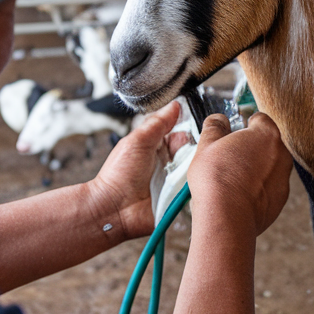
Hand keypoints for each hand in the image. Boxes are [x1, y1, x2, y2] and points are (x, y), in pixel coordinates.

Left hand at [88, 101, 189, 238]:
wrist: (114, 208)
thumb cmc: (119, 175)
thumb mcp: (138, 140)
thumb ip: (158, 122)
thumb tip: (175, 105)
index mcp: (158, 147)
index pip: (182, 133)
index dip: (190, 129)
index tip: (199, 127)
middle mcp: (169, 163)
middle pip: (193, 150)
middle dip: (196, 148)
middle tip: (194, 149)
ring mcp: (175, 182)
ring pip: (198, 168)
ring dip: (198, 166)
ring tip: (195, 165)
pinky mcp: (180, 199)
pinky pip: (196, 188)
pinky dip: (198, 184)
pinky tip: (199, 180)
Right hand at [187, 112, 292, 235]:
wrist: (227, 218)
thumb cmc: (217, 179)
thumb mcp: (207, 145)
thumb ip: (215, 126)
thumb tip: (218, 120)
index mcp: (267, 134)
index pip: (260, 119)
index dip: (245, 124)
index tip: (234, 133)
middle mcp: (282, 154)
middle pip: (267, 144)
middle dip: (251, 148)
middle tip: (230, 158)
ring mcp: (284, 178)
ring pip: (270, 167)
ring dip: (256, 169)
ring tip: (233, 179)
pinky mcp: (281, 200)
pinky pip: (270, 188)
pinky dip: (258, 189)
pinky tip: (240, 195)